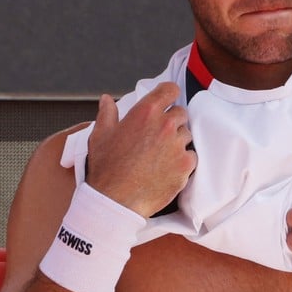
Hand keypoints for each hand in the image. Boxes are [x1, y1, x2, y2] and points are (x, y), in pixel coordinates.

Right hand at [85, 83, 195, 217]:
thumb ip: (107, 113)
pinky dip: (182, 161)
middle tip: (157, 136)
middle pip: (180, 113)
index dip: (168, 95)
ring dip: (177, 141)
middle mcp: (165, 125)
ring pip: (186, 135)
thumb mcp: (100, 135)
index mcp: (145, 112)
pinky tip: (167, 168)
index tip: (166, 101)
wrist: (115, 202)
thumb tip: (107, 99)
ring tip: (160, 155)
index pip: (170, 90)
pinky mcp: (185, 165)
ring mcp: (177, 145)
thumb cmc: (106, 169)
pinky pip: (191, 156)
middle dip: (171, 122)